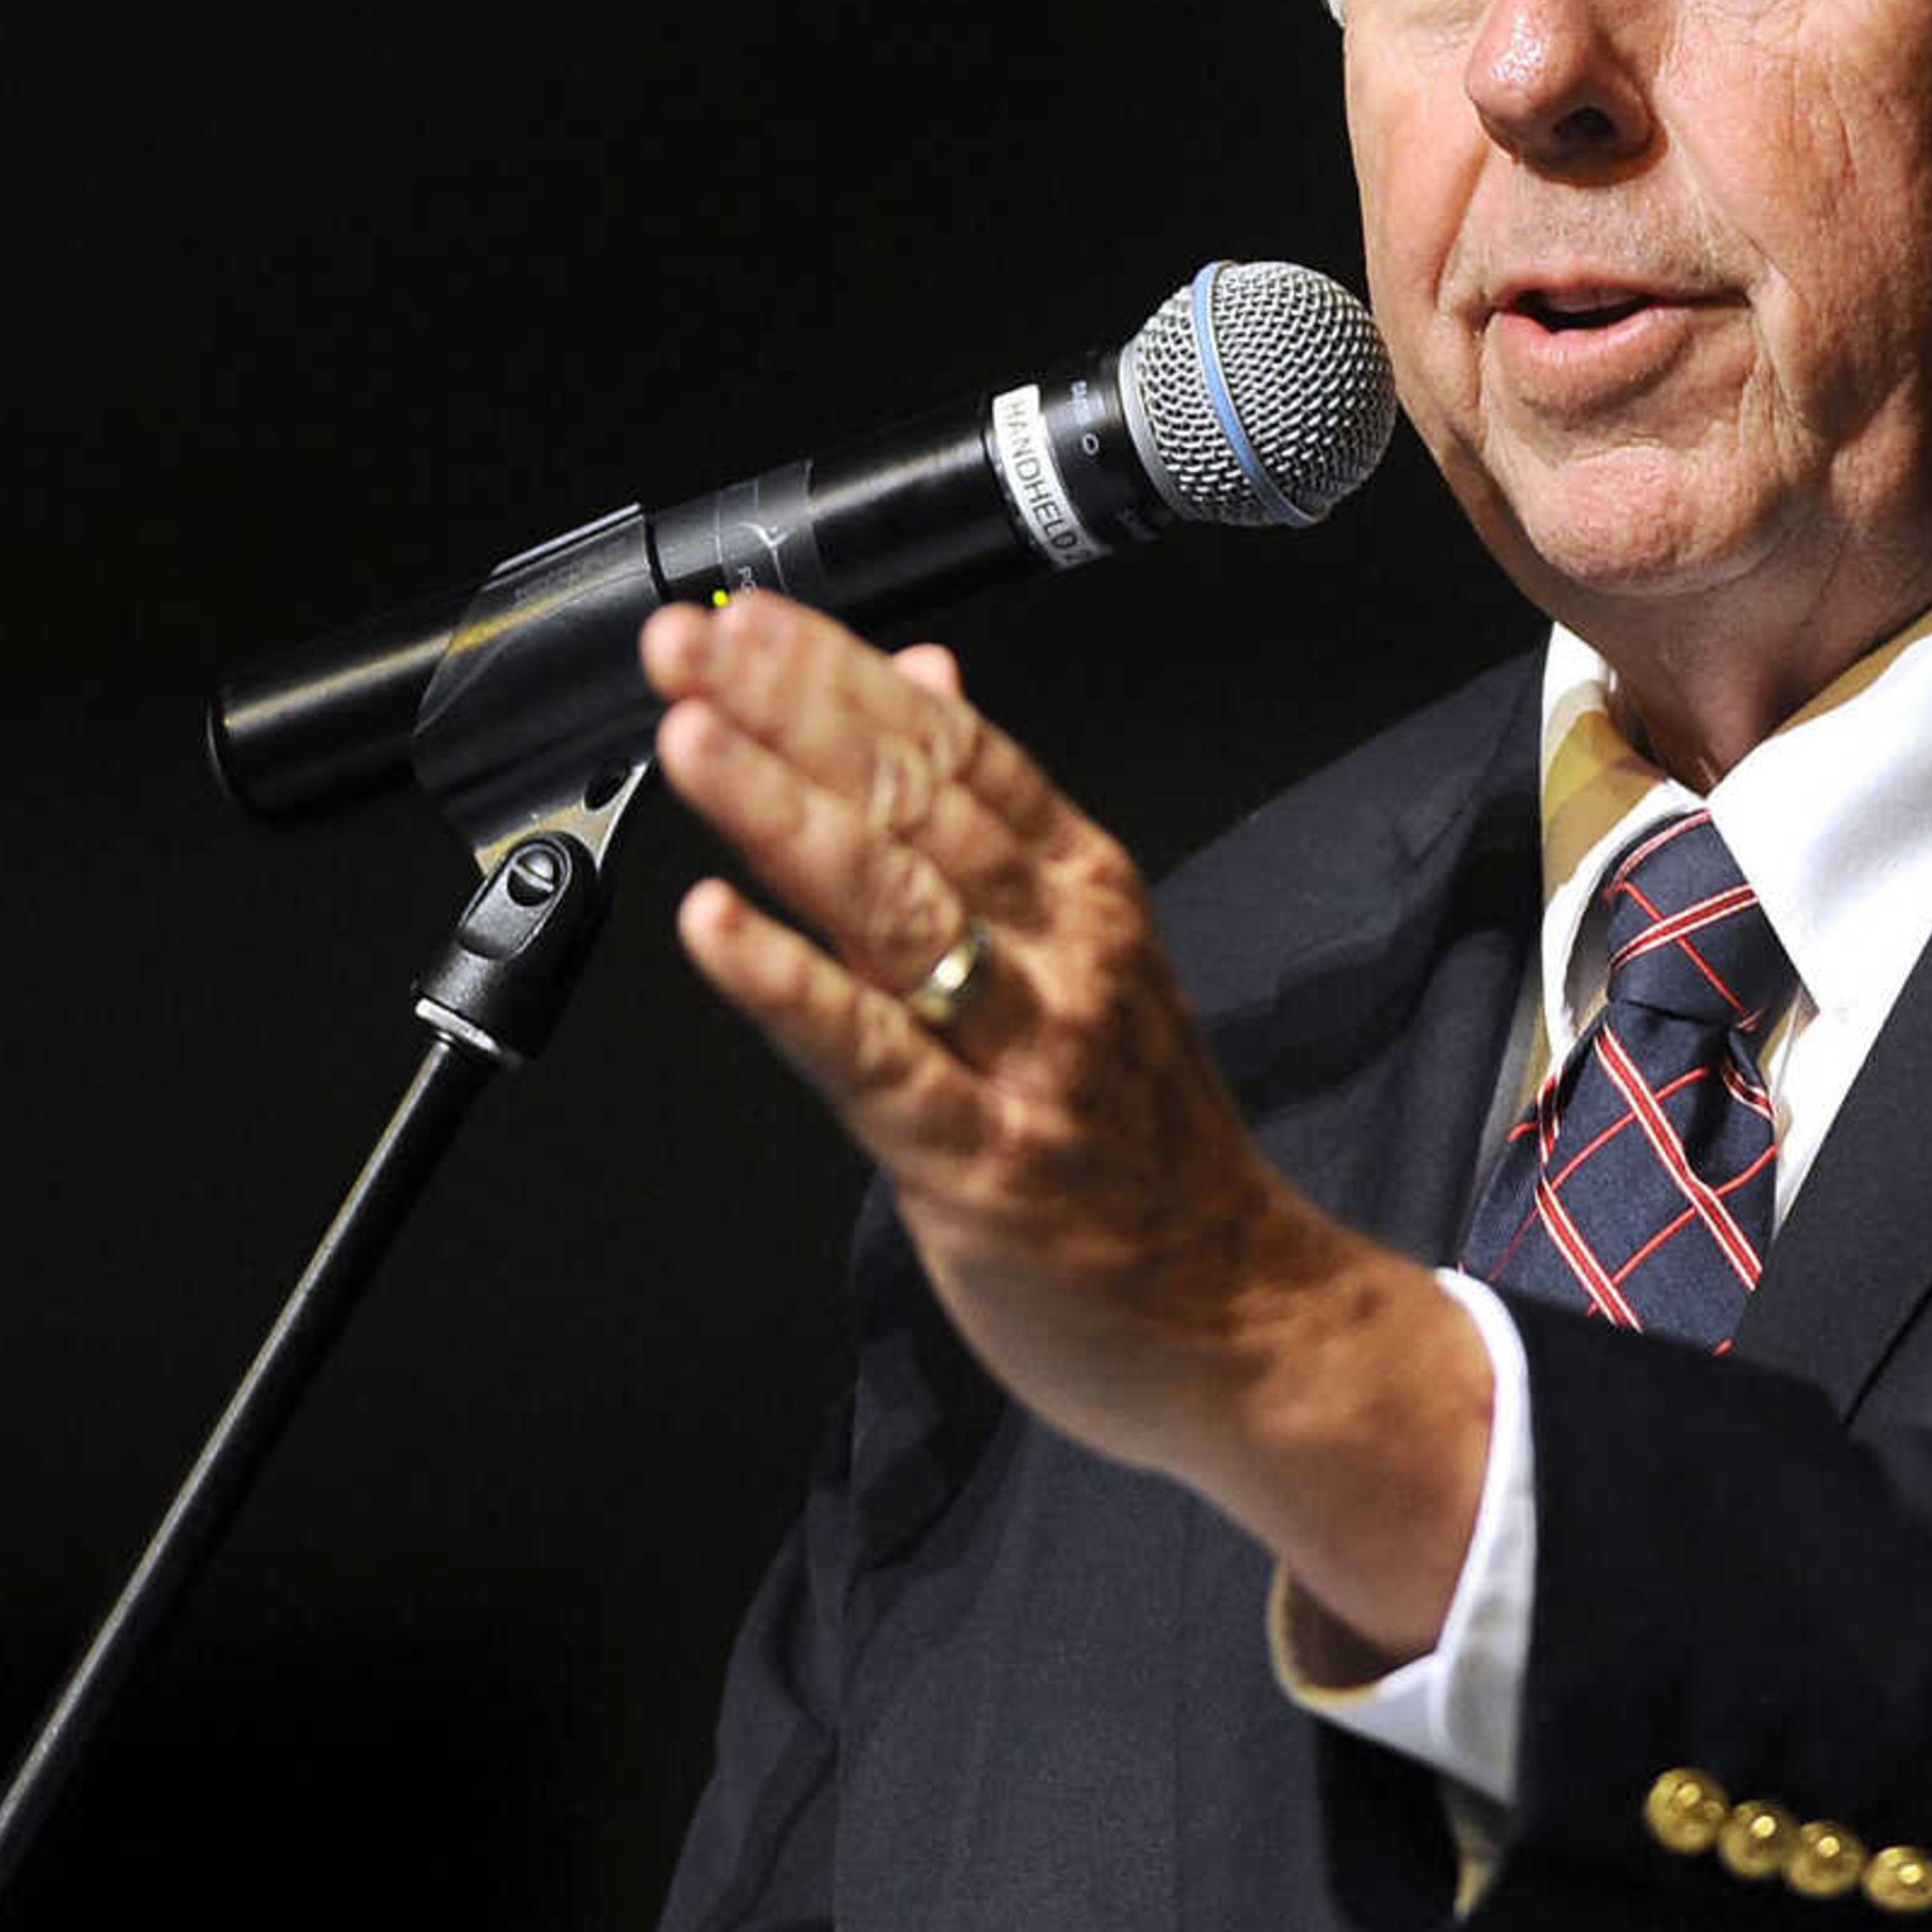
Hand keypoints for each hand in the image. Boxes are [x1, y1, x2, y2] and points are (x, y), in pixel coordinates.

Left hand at [642, 592, 1487, 1656]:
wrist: (1244, 1316)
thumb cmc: (1148, 1140)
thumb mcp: (1091, 947)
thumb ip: (992, 818)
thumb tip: (922, 677)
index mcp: (1084, 888)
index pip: (955, 748)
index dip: (841, 673)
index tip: (744, 615)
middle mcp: (1062, 950)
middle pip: (915, 804)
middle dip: (790, 712)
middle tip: (686, 645)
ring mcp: (1026, 1054)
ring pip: (895, 908)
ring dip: (782, 814)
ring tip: (689, 740)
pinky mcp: (979, 1160)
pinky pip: (872, 1059)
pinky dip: (788, 985)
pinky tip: (714, 925)